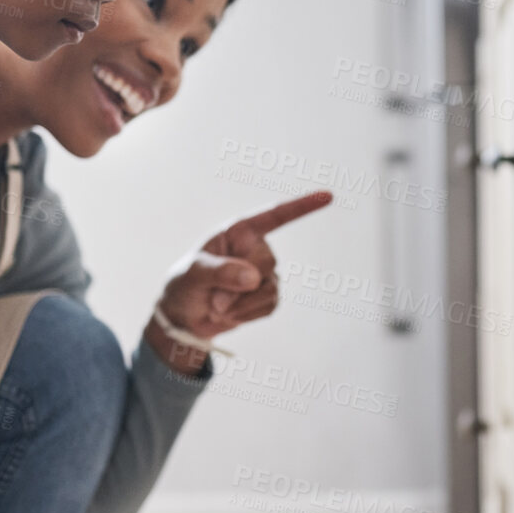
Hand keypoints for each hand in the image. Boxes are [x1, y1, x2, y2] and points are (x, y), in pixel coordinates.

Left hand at [147, 191, 332, 374]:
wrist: (185, 316)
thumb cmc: (185, 283)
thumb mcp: (193, 273)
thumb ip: (221, 271)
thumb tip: (254, 277)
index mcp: (239, 231)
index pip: (275, 216)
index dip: (303, 206)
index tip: (328, 196)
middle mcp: (255, 248)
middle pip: (268, 262)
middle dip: (241, 284)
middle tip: (213, 296)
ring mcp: (264, 273)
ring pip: (270, 288)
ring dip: (241, 304)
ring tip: (218, 305)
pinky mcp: (267, 296)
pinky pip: (270, 306)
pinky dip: (248, 314)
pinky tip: (231, 313)